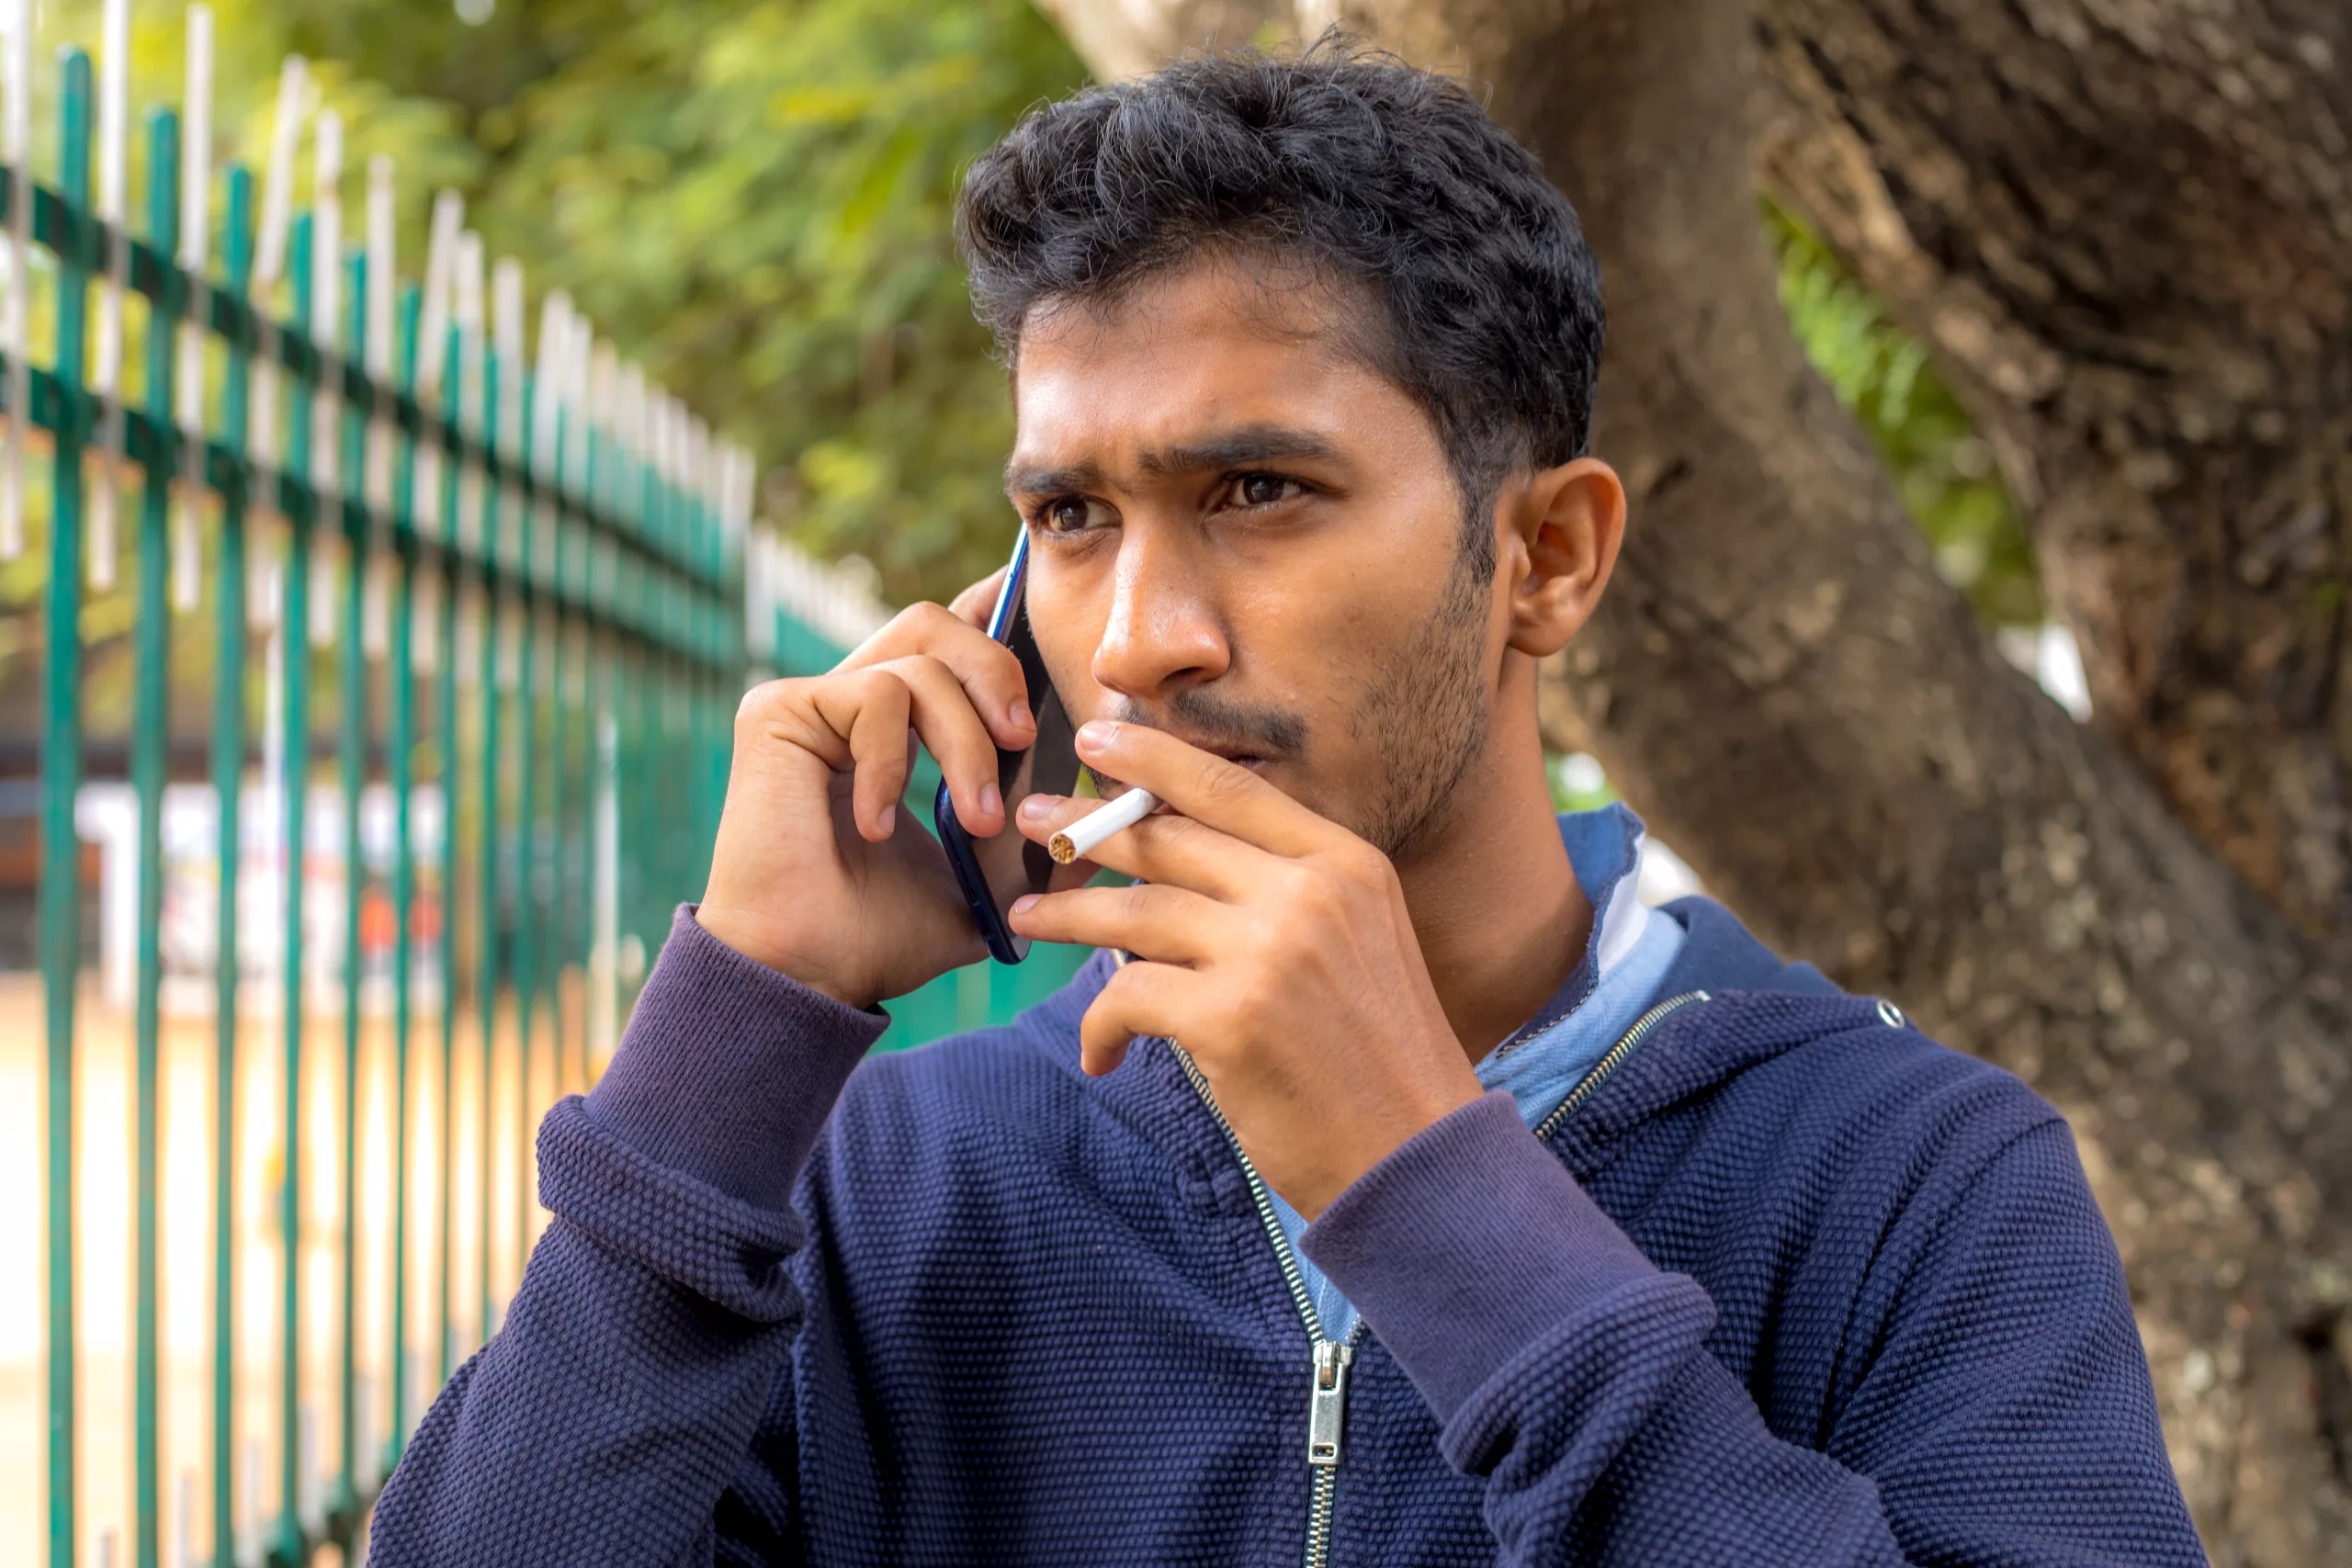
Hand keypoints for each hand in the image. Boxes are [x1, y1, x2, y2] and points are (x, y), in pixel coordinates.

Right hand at [698, 572, 1029, 1008]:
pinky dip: (894, 761)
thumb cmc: (881, 937)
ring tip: (973, 819)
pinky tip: (878, 826)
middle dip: (998, 672)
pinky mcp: (778, 711)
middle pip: (939, 624)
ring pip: (920, 662)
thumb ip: (1039, 846)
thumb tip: (1108, 823)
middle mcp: (851, 703)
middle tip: (1023, 742)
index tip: (1051, 653)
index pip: (951, 642)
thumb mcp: (986, 887)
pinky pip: (874, 695)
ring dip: (965, 741)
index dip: (999, 623)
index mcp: (897, 730)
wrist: (808, 977)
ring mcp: (813, 702)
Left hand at [1006, 721, 1483, 1216]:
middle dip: (1087, 827)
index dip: (1153, 756)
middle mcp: (1307, 892)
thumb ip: (1286, 891)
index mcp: (1343, 861)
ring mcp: (1268, 951)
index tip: (1097, 734)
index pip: (1229, 787)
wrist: (1418, 1154)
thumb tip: (1179, 862)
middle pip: (1169, 839)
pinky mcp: (1229, 1017)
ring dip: (1070, 916)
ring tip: (1027, 918)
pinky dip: (1100, 1025)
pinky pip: (1128, 997)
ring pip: (1135, 912)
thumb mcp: (1356, 941)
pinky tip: (1099, 1052)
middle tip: (1033, 822)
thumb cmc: (1379, 1057)